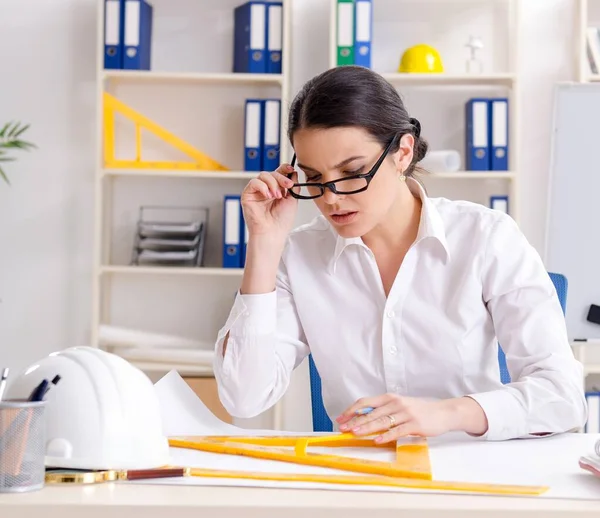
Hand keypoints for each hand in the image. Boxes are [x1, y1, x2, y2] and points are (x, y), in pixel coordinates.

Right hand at [241, 164, 297, 237]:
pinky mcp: (247, 195)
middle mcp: (266, 189)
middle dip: (281, 177)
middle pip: (271, 173)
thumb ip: (293, 186)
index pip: (278, 173)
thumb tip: (293, 173)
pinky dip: (262, 186)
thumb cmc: (281, 221)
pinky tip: (268, 196)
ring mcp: (257, 192)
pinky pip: (254, 182)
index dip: (284, 168)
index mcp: (277, 189)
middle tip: (287, 186)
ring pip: (263, 175)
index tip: (290, 169)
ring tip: (277, 196)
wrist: (272, 232)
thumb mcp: (292, 200)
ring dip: (273, 183)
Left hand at [336, 394, 487, 443]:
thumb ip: (384, 410)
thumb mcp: (400, 406)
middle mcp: (396, 403)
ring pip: (382, 421)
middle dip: (355, 421)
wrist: (443, 412)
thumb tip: (362, 419)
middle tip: (343, 428)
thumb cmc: (419, 410)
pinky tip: (377, 440)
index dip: (352, 410)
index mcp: (390, 398)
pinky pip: (397, 431)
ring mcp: (405, 413)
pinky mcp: (415, 424)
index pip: (366, 402)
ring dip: (367, 428)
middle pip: (371, 412)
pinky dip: (386, 436)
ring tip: (355, 433)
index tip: (341, 418)